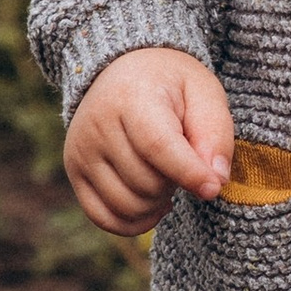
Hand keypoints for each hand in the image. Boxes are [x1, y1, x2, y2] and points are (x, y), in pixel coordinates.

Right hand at [64, 46, 235, 234]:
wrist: (122, 70)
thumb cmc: (170, 85)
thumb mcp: (203, 92)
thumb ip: (215, 134)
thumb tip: (214, 181)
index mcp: (131, 97)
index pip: (157, 147)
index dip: (189, 173)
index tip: (212, 187)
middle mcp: (97, 125)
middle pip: (146, 182)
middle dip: (176, 182)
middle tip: (183, 159)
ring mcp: (80, 151)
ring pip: (128, 206)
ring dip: (157, 202)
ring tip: (167, 175)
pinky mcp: (75, 172)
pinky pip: (105, 218)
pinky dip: (135, 221)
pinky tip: (153, 202)